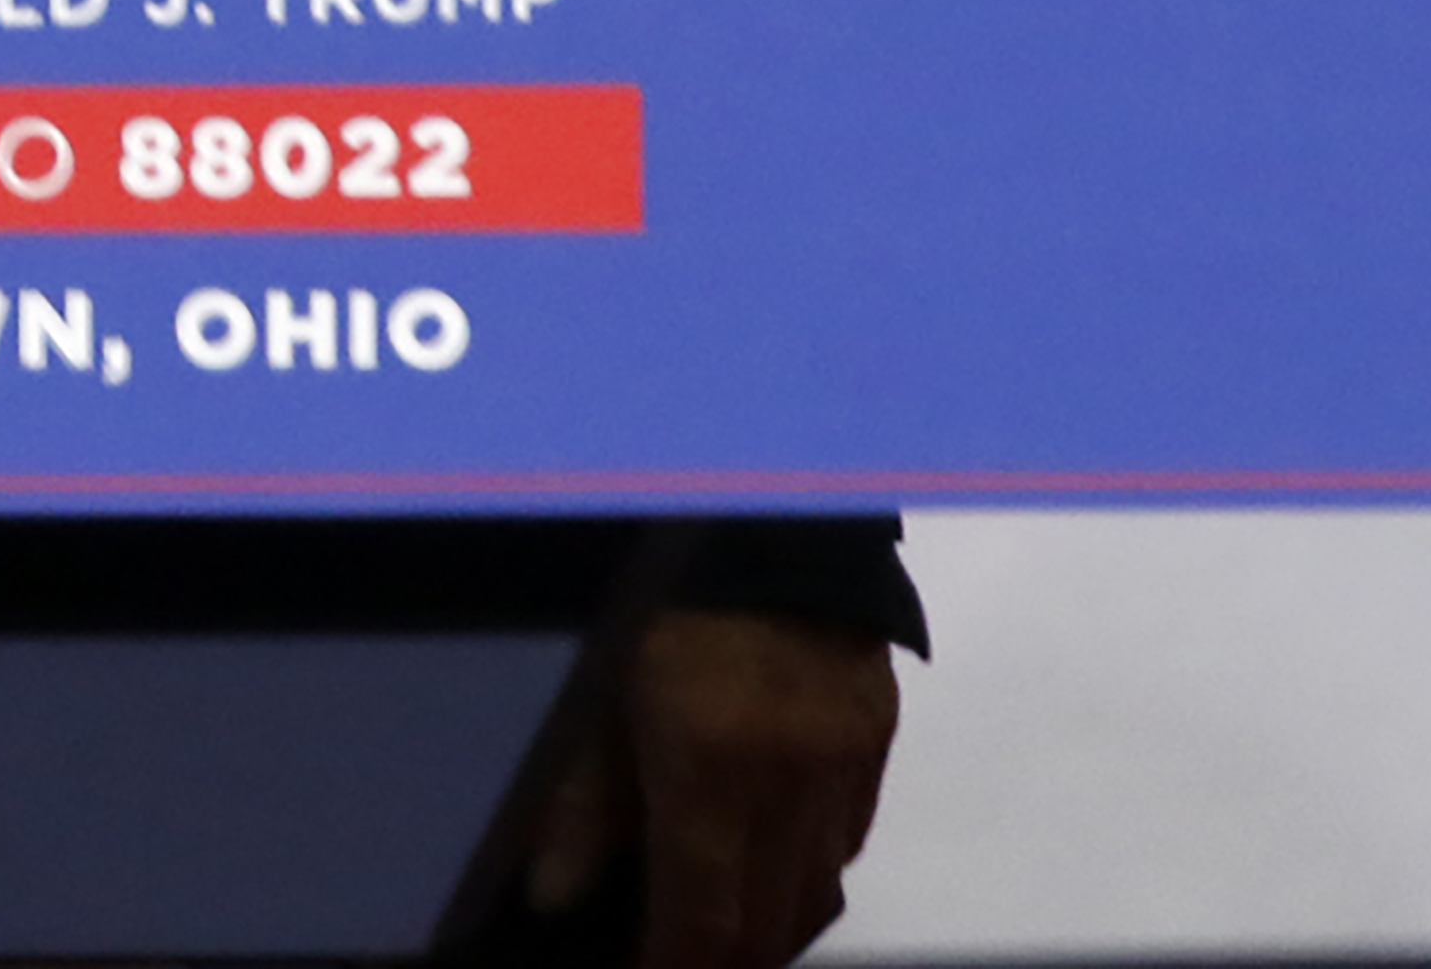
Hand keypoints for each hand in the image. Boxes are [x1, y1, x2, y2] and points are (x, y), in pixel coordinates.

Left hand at [518, 608, 898, 968]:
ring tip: (718, 926)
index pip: (703, 914)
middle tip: (674, 957)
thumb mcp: (596, 684)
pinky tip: (766, 859)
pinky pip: (846, 840)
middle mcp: (789, 777)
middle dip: (722, 957)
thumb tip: (555, 894)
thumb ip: (580, 798)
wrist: (766, 506)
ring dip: (769, 924)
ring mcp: (843, 761)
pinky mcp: (876, 739)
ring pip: (817, 892)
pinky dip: (805, 868)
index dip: (673, 966)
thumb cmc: (660, 590)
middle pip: (770, 923)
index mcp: (709, 761)